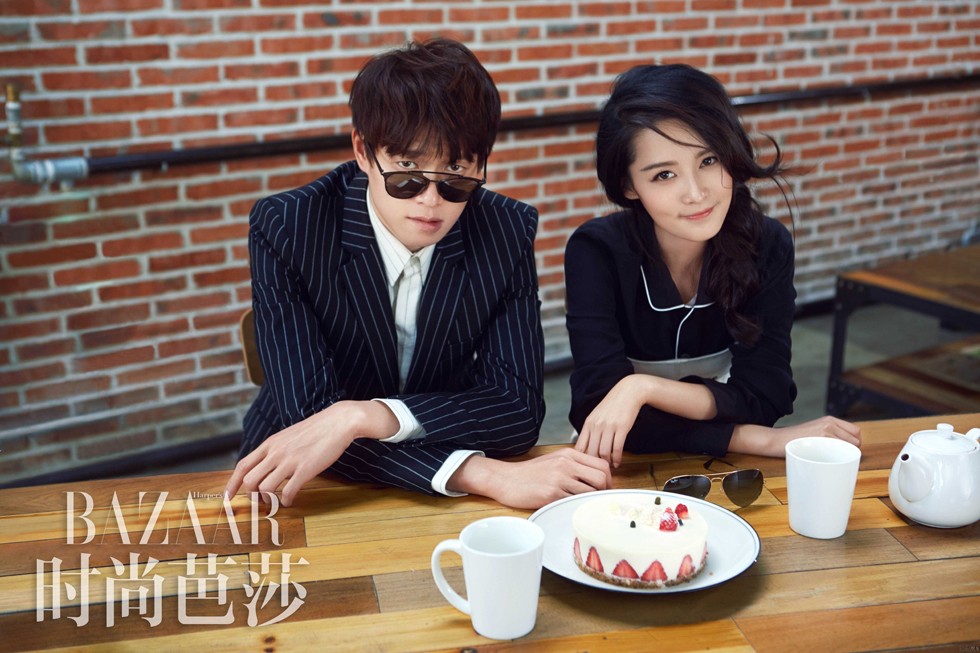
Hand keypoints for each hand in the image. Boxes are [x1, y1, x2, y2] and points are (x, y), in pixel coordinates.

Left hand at [223, 400, 397, 506]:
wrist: (338, 421)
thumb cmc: (316, 429)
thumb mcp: (288, 436)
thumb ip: (275, 449)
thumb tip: (265, 466)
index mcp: (270, 444)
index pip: (242, 466)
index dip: (231, 484)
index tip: (228, 498)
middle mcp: (276, 452)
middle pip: (249, 480)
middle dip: (251, 496)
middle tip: (259, 503)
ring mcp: (290, 461)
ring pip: (265, 488)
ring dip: (267, 501)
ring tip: (275, 502)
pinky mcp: (305, 469)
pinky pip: (288, 492)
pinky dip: (286, 501)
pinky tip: (290, 501)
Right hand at [448, 448, 612, 509]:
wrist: (507, 479)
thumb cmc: (530, 472)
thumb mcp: (555, 460)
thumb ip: (575, 465)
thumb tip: (597, 478)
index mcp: (569, 454)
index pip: (601, 465)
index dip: (608, 479)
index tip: (604, 488)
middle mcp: (566, 464)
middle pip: (601, 478)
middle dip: (604, 491)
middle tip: (598, 499)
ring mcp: (560, 479)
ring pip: (590, 492)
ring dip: (589, 500)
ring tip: (581, 503)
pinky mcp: (552, 494)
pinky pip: (574, 502)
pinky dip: (575, 506)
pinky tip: (568, 506)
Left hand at [575, 375, 647, 467]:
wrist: (627, 393)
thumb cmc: (612, 406)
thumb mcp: (596, 416)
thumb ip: (590, 431)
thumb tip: (585, 448)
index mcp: (588, 423)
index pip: (580, 446)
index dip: (581, 460)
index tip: (585, 467)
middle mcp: (597, 426)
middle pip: (591, 452)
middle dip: (594, 464)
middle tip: (598, 471)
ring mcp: (609, 427)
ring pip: (604, 452)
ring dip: (606, 463)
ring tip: (608, 467)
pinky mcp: (621, 428)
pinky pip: (617, 448)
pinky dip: (617, 458)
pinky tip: (617, 462)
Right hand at [730, 416, 861, 456]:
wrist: (777, 440)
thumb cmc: (793, 440)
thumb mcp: (814, 431)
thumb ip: (829, 435)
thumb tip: (844, 449)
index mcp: (830, 420)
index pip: (856, 432)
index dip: (854, 443)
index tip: (845, 452)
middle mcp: (830, 423)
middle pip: (856, 440)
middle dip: (851, 450)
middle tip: (839, 458)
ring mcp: (827, 430)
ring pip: (851, 446)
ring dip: (846, 455)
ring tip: (833, 460)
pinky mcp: (823, 438)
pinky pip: (842, 450)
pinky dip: (840, 458)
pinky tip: (829, 461)